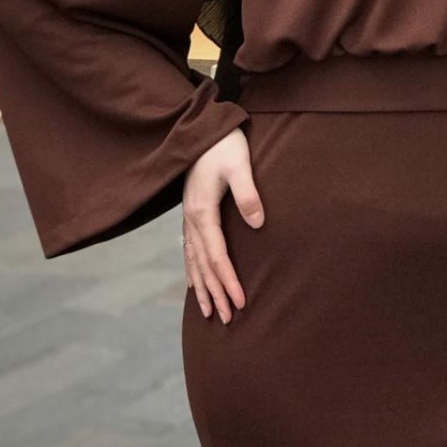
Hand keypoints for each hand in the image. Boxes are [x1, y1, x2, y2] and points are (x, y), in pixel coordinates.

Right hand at [183, 126, 264, 321]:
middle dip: (215, 293)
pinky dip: (192, 270)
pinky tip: (195, 283)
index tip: (241, 303)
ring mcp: (188, 217)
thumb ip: (248, 193)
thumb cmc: (223, 144)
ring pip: (193, 261)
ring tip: (209, 313)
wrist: (199, 127)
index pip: (217, 256)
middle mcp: (191, 219)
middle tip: (228, 319)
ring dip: (202, 287)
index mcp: (202, 211)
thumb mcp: (239, 165)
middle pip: (203, 265)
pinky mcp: (191, 212)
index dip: (228, 281)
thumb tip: (258, 223)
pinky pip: (189, 249)